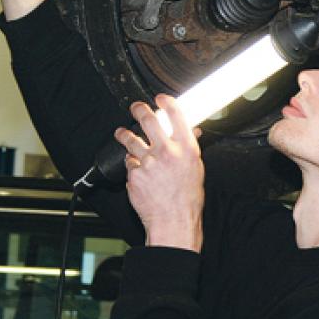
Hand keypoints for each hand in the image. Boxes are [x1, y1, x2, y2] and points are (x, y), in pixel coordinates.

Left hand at [116, 94, 205, 251]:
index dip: (166, 101)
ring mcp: (148, 162)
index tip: (160, 98)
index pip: (175, 114)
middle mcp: (166, 151)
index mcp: (186, 147)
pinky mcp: (134, 174)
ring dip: (124, 134)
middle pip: (148, 119)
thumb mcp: (196, 168)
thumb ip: (190, 146)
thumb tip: (191, 131)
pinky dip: (132, 165)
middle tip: (136, 107)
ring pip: (131, 140)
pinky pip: (129, 164)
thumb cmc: (188, 198)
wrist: (174, 221)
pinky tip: (137, 170)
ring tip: (122, 133)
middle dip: (139, 109)